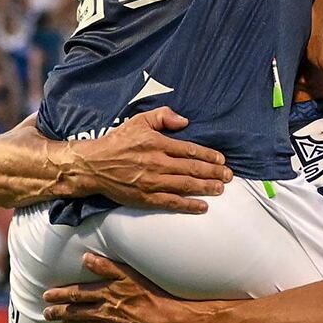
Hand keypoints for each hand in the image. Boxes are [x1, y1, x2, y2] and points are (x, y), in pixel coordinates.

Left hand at [45, 253, 188, 322]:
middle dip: (61, 312)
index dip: (61, 294)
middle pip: (79, 310)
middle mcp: (107, 310)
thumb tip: (86, 258)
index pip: (78, 293)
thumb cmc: (151, 293)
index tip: (46, 296)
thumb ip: (106, 266)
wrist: (168, 319)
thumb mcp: (128, 274)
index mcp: (106, 293)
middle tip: (46, 314)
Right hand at [72, 108, 229, 213]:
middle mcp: (157, 163)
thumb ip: (162, 116)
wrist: (93, 165)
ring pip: (185, 185)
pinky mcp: (146, 198)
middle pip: (192, 169)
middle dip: (213, 173)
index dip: (208, 156)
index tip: (222, 160)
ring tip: (220, 189)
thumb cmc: (117, 142)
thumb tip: (184, 121)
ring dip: (205, 187)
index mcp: (157, 143)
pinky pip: (171, 202)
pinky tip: (202, 206)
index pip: (190, 150)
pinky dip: (188, 205)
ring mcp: (152, 182)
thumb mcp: (138, 121)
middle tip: (229, 176)